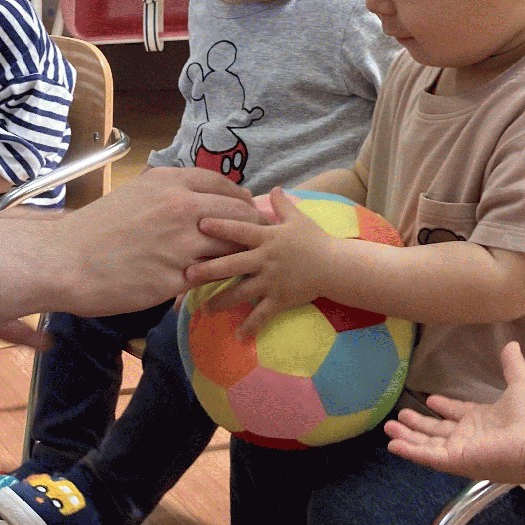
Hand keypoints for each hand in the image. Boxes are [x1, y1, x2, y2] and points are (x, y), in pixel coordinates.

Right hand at [58, 168, 260, 317]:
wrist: (66, 261)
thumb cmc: (96, 229)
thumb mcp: (135, 195)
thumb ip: (168, 195)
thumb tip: (197, 201)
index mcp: (169, 182)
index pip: (223, 185)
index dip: (241, 199)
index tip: (247, 209)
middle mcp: (181, 207)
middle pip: (238, 214)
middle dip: (252, 228)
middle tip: (257, 241)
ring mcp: (182, 242)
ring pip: (231, 246)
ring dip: (240, 256)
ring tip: (247, 264)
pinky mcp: (178, 276)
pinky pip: (212, 276)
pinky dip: (220, 279)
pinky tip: (223, 285)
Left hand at [185, 188, 330, 337]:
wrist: (335, 266)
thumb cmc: (315, 240)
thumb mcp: (298, 218)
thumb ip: (282, 204)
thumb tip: (273, 187)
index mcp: (267, 238)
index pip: (240, 230)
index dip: (220, 226)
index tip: (200, 224)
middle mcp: (265, 259)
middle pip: (232, 264)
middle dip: (209, 269)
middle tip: (188, 274)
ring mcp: (272, 281)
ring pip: (241, 293)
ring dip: (221, 301)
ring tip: (204, 308)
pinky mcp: (280, 299)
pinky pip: (263, 315)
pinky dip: (251, 327)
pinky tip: (239, 337)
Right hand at [385, 341, 524, 483]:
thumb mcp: (521, 383)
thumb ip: (513, 365)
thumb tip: (512, 344)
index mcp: (484, 421)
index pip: (458, 415)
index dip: (445, 407)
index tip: (430, 400)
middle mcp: (470, 437)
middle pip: (438, 432)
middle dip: (418, 425)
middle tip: (399, 417)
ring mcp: (461, 450)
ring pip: (427, 444)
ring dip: (408, 437)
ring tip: (389, 428)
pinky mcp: (456, 460)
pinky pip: (428, 456)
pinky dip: (410, 452)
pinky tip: (393, 446)